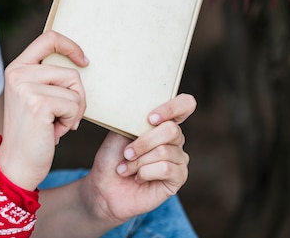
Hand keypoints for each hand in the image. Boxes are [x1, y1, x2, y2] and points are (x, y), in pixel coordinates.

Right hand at [0, 31, 88, 190]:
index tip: (84, 61)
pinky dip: (70, 121)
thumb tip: (81, 61)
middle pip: (70, 71)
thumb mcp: (34, 97)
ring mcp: (26, 86)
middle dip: (77, 96)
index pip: (48, 39)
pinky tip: (54, 132)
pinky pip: (74, 104)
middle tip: (64, 117)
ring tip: (56, 124)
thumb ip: (48, 77)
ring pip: (75, 88)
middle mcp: (18, 73)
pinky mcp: (38, 103)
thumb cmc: (33, 133)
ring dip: (74, 110)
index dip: (70, 46)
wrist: (17, 164)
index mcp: (17, 68)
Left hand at [83, 93, 195, 224]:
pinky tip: (137, 178)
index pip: (185, 104)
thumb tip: (143, 104)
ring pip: (164, 151)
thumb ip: (136, 117)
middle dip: (143, 143)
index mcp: (163, 123)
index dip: (172, 108)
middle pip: (171, 130)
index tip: (150, 118)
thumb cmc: (112, 157)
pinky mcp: (178, 178)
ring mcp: (179, 159)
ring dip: (138, 161)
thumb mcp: (120, 130)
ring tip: (127, 168)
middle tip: (127, 153)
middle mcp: (175, 140)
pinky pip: (166, 169)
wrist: (105, 186)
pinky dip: (145, 173)